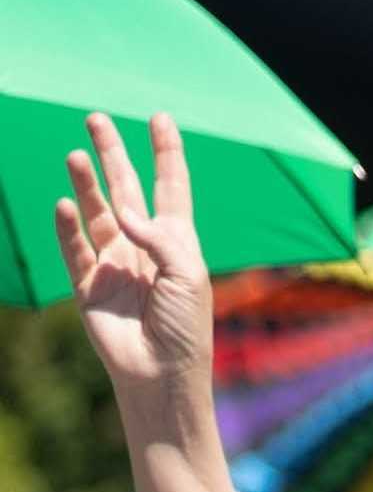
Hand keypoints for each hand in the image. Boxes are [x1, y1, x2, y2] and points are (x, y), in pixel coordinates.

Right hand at [52, 113, 214, 408]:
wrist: (161, 373)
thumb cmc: (186, 326)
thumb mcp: (188, 275)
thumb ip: (160, 238)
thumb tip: (124, 212)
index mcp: (176, 242)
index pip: (171, 187)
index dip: (166, 153)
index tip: (160, 119)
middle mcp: (142, 246)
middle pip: (126, 189)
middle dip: (113, 154)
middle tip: (95, 118)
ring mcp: (113, 264)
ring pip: (96, 213)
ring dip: (87, 184)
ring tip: (78, 154)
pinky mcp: (88, 285)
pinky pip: (74, 248)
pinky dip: (68, 226)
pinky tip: (65, 202)